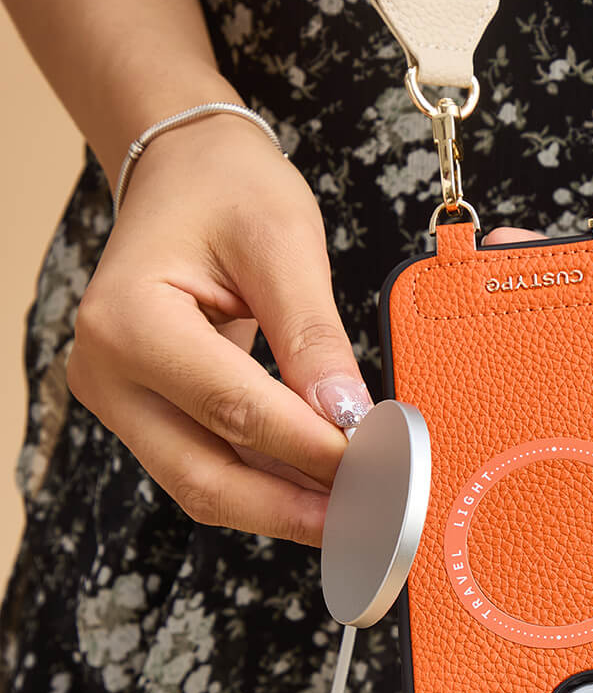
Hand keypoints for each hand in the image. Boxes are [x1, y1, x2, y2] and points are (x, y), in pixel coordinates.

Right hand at [68, 113, 372, 544]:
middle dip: (297, 508)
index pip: (232, 409)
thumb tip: (351, 419)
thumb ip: (314, 335)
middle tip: (378, 521)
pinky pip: (212, 468)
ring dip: (288, 510)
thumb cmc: (227, 188)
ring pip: (207, 487)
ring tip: (364, 517)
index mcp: (128, 319)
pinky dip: (273, 488)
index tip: (385, 470)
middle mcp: (108, 373)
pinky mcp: (148, 415)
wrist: (184, 172)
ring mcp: (122, 401)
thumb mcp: (282, 240)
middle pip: (206, 476)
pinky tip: (328, 495)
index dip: (312, 450)